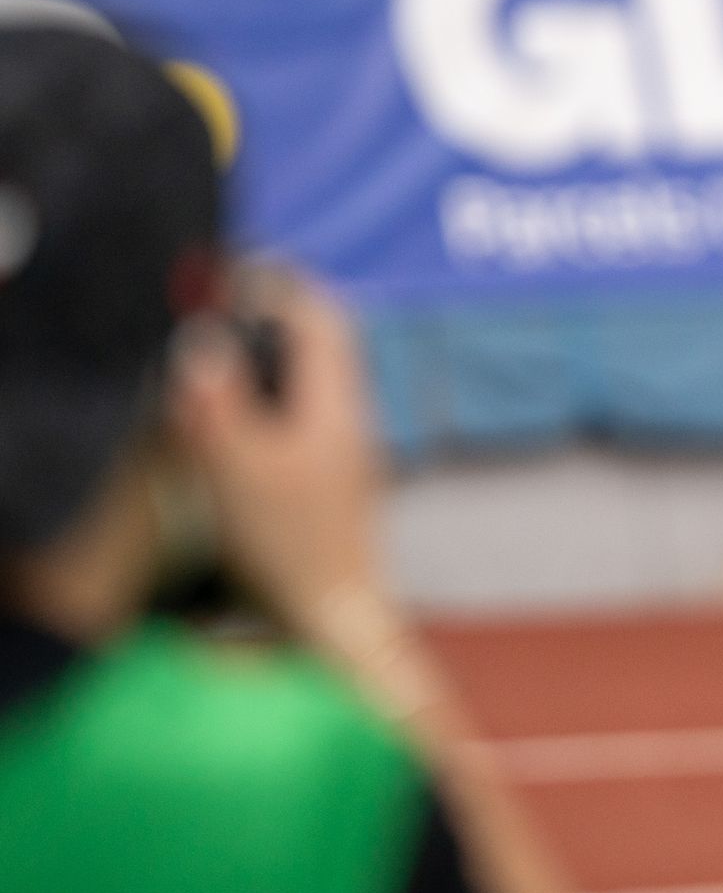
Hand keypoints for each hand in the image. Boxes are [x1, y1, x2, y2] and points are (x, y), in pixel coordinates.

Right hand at [169, 267, 389, 635]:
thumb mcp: (239, 468)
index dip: (281, 287)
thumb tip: (203, 343)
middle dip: (275, 319)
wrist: (335, 618)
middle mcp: (349, 420)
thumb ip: (218, 401)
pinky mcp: (331, 482)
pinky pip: (303, 419)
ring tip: (222, 365)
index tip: (237, 273)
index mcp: (335, 405)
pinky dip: (270, 406)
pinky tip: (238, 429)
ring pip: (311, 382)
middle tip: (224, 310)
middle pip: (321, 345)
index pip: (322, 319)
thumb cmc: (291, 546)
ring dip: (270, 363)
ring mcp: (344, 452)